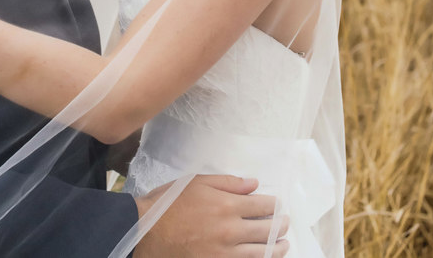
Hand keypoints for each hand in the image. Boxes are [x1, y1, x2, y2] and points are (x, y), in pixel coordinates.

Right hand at [134, 174, 289, 257]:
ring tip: (283, 244)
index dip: (274, 205)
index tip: (278, 204)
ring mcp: (226, 253)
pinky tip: (264, 257)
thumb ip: (228, 182)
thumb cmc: (169, 204)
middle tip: (286, 223)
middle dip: (280, 225)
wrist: (146, 232)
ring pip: (262, 253)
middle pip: (267, 230)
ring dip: (277, 247)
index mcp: (227, 205)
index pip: (263, 206)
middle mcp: (231, 230)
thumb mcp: (196, 182)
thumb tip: (254, 184)